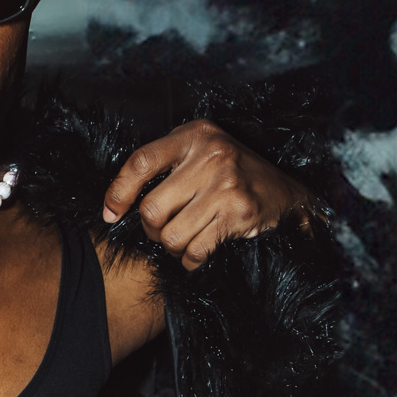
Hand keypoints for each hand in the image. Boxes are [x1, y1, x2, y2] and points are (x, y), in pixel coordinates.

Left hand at [101, 120, 313, 267]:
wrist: (285, 193)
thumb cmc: (234, 173)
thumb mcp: (202, 151)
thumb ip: (166, 164)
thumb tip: (116, 201)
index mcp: (194, 136)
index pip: (141, 162)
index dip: (118, 192)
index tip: (111, 213)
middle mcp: (211, 156)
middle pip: (152, 208)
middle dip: (152, 229)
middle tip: (163, 229)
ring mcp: (226, 185)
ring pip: (172, 234)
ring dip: (172, 246)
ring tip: (182, 240)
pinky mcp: (238, 214)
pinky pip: (195, 250)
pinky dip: (189, 260)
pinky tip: (195, 254)